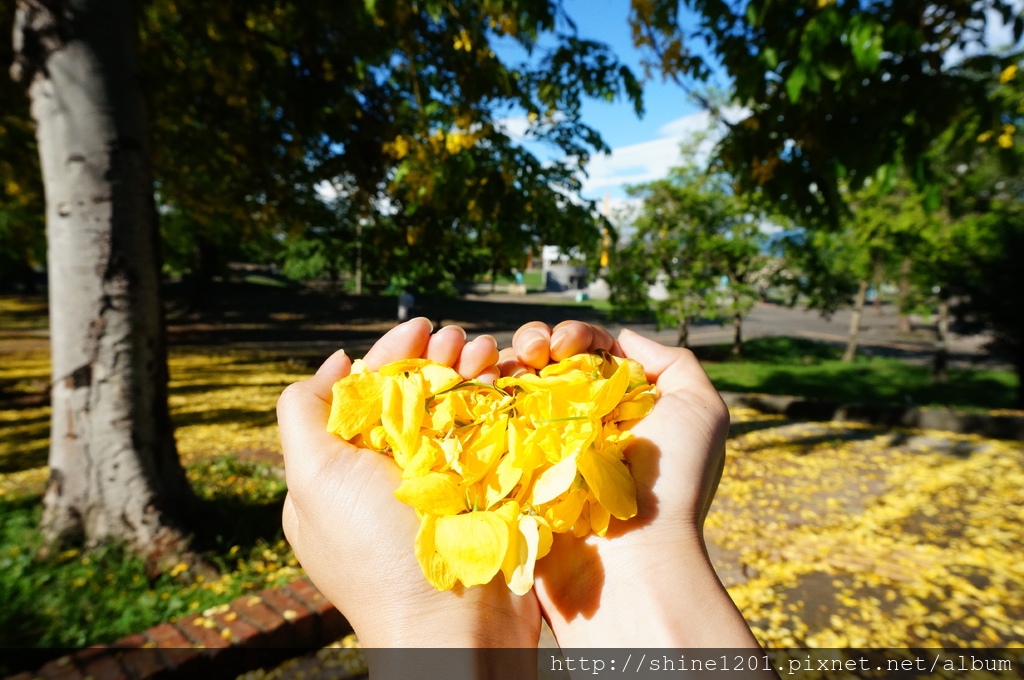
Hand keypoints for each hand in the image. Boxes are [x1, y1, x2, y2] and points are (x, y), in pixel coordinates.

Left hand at [278, 318, 539, 655]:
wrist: (453, 626)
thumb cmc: (375, 550)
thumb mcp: (314, 479)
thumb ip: (305, 413)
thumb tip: (336, 363)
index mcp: (345, 468)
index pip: (365, 393)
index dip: (391, 354)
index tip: (419, 328)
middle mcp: (391, 472)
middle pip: (414, 395)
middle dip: (436, 358)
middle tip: (460, 340)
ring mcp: (442, 484)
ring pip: (457, 409)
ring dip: (470, 372)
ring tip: (486, 353)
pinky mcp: (485, 494)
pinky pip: (491, 434)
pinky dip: (498, 403)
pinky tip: (505, 380)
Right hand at [499, 321, 763, 649]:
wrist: (632, 560)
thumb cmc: (673, 483)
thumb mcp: (701, 409)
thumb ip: (674, 362)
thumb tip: (621, 340)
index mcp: (618, 405)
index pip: (588, 351)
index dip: (575, 335)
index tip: (564, 343)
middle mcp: (579, 422)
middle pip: (544, 362)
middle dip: (534, 341)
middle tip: (534, 352)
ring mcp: (541, 447)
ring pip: (512, 387)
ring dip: (505, 363)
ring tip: (508, 368)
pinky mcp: (511, 472)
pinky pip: (486, 423)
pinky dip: (480, 396)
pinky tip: (484, 385)